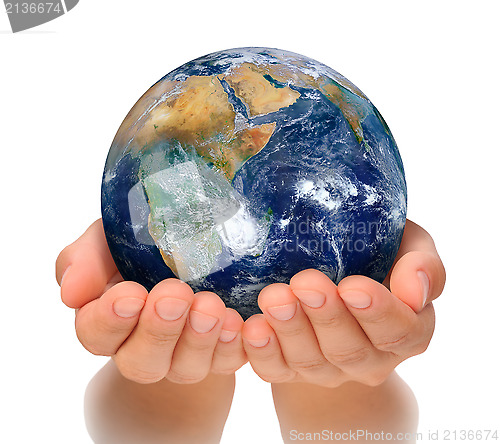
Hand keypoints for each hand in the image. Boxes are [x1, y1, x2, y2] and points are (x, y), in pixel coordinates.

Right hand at [55, 219, 246, 383]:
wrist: (192, 255)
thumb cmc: (142, 247)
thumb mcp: (109, 240)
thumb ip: (85, 260)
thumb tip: (72, 293)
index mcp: (107, 322)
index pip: (96, 333)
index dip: (110, 320)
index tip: (131, 295)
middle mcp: (142, 348)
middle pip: (141, 361)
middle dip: (158, 330)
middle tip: (174, 295)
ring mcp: (182, 356)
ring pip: (185, 368)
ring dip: (198, 339)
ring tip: (210, 307)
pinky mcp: (219, 354)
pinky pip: (227, 362)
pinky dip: (232, 346)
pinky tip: (237, 322)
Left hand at [241, 219, 445, 386]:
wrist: (339, 283)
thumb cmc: (378, 256)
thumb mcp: (409, 248)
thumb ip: (423, 266)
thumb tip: (415, 286)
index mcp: (407, 331)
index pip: (399, 331)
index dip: (377, 312)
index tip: (352, 286)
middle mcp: (371, 358)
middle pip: (350, 349)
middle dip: (326, 317)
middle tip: (305, 284)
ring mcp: (330, 369)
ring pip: (311, 361)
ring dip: (290, 330)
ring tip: (274, 298)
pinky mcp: (293, 370)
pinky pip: (276, 371)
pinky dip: (262, 352)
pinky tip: (252, 328)